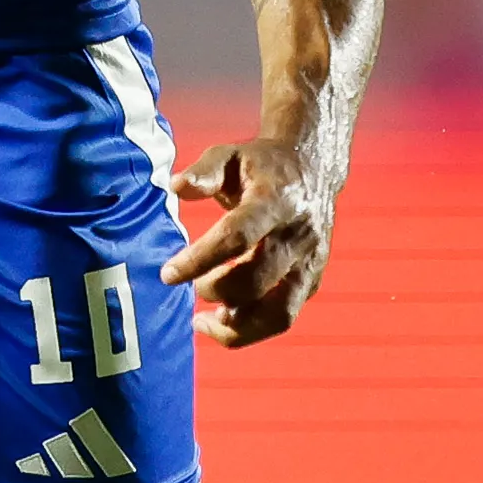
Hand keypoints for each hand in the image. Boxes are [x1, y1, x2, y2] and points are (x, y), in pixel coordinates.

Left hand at [162, 134, 336, 347]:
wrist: (314, 168)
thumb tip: (177, 187)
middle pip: (254, 281)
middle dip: (214, 291)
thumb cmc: (261, 165)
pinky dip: (251, 329)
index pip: (237, 237)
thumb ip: (204, 170)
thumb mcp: (230, 154)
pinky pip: (284, 317)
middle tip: (193, 285)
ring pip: (278, 313)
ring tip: (204, 321)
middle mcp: (298, 234)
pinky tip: (224, 321)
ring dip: (236, 327)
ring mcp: (310, 262)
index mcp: (275, 200)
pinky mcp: (313, 280)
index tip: (168, 274)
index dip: (200, 260)